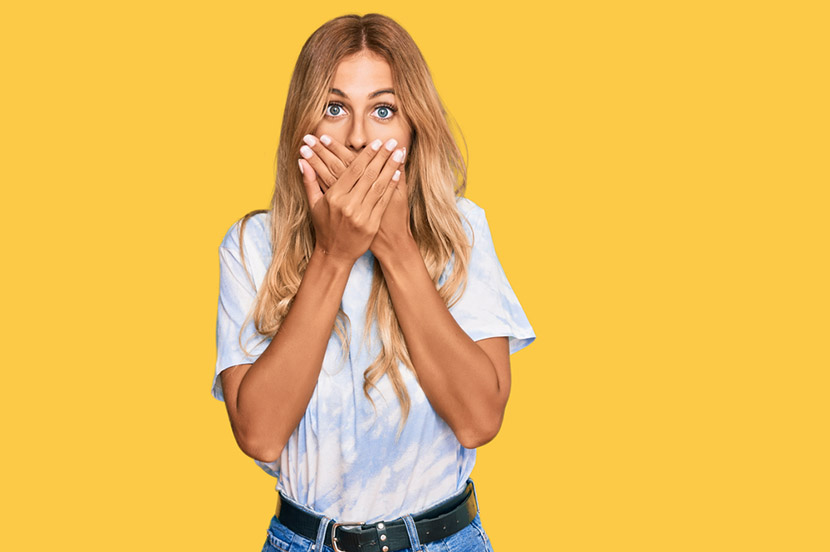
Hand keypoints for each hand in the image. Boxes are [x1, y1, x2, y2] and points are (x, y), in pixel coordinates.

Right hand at [299, 137, 404, 264]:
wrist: (335, 254)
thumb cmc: (324, 227)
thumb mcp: (314, 204)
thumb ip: (309, 181)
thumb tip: (301, 160)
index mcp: (334, 197)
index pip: (353, 170)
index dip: (367, 155)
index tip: (377, 142)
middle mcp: (348, 205)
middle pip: (369, 175)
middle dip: (382, 156)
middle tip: (391, 141)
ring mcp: (361, 215)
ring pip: (379, 186)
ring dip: (390, 167)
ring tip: (399, 153)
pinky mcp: (372, 224)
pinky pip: (384, 201)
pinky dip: (392, 186)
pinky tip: (398, 173)